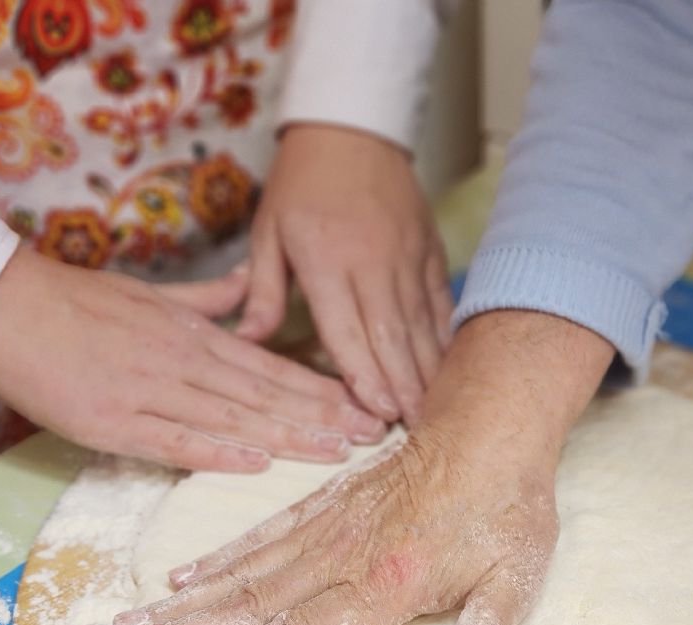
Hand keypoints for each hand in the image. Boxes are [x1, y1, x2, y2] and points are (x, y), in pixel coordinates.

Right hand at [0, 248, 384, 471]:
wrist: (1, 303)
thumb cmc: (72, 298)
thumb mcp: (148, 291)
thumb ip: (203, 298)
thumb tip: (245, 285)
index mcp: (190, 333)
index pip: (270, 365)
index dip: (320, 388)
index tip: (363, 404)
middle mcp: (179, 360)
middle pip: (264, 393)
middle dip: (323, 416)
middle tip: (374, 435)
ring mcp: (147, 391)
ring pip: (231, 417)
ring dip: (287, 437)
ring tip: (336, 453)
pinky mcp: (110, 420)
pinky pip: (173, 439)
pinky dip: (217, 452)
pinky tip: (257, 463)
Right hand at [109, 310, 615, 624]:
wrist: (494, 428)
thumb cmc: (509, 511)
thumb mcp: (518, 575)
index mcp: (385, 586)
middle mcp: (343, 558)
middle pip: (250, 607)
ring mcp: (328, 528)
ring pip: (244, 572)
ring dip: (186, 603)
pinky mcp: (326, 502)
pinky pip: (263, 535)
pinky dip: (221, 557)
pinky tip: (185, 578)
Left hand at [235, 123, 452, 423]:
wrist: (351, 127)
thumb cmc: (301, 182)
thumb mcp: (268, 230)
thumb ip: (262, 290)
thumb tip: (246, 341)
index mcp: (325, 259)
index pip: (347, 328)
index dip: (363, 374)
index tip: (377, 412)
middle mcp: (372, 262)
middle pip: (390, 335)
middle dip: (402, 386)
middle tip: (414, 428)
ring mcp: (406, 257)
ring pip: (419, 324)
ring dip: (426, 371)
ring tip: (433, 411)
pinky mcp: (428, 251)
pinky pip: (438, 303)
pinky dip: (442, 338)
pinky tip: (446, 369)